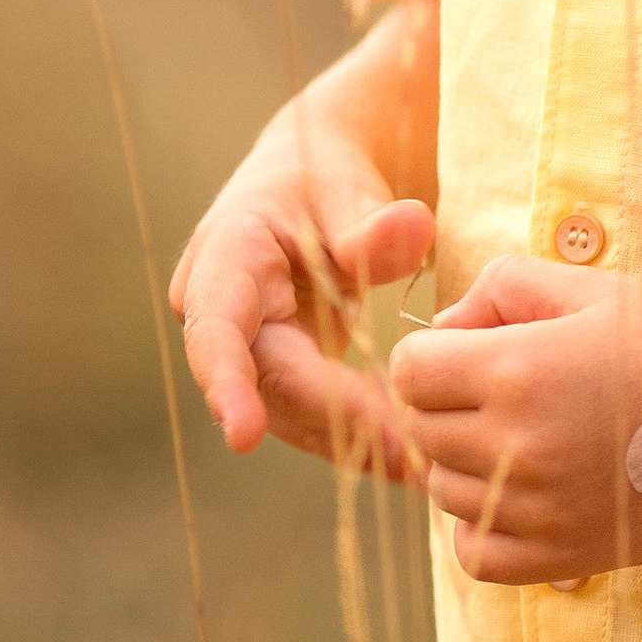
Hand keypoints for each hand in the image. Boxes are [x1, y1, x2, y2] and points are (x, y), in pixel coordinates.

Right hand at [170, 119, 432, 464]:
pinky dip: (364, 433)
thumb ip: (370, 219)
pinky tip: (417, 453)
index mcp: (223, 261)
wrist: (313, 183)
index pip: (217, 329)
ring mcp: (248, 354)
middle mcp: (222, 317)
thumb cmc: (324, 177)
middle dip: (336, 423)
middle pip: (270, 383)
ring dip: (357, 442)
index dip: (228, 382)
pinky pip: (318, 414)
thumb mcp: (345, 185)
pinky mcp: (280, 376)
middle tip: (407, 456)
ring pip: (296, 413)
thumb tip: (411, 230)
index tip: (243, 435)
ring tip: (424, 464)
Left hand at [388, 258, 641, 582]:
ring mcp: (539, 510)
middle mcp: (519, 447)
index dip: (436, 351)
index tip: (478, 348)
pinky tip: (522, 490)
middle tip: (507, 387)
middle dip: (448, 402)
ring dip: (466, 461)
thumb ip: (503, 287)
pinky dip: (482, 524)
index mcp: (520, 370)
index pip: (410, 370)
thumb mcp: (593, 289)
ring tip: (527, 434)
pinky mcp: (562, 557)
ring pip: (443, 491)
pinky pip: (474, 552)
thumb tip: (445, 325)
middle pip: (421, 431)